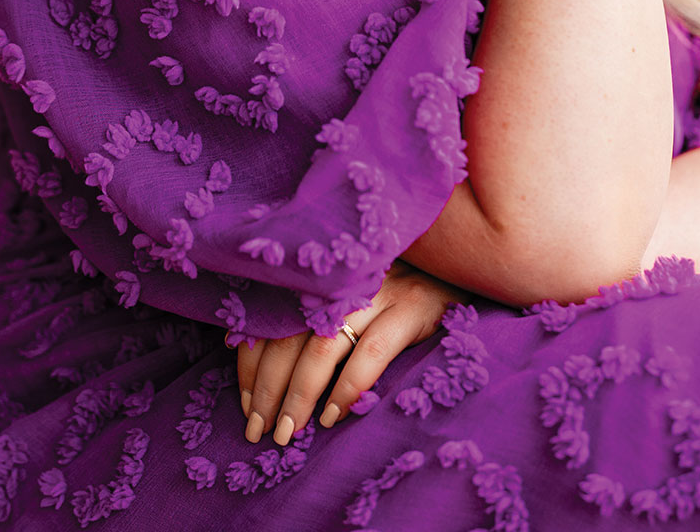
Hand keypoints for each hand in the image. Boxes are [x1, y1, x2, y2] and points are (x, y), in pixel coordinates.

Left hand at [233, 258, 471, 445]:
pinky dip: (347, 387)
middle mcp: (345, 278)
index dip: (251, 364)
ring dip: (299, 395)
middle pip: (289, 335)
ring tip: (287, 432)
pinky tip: (333, 416)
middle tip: (259, 430)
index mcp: (324, 274)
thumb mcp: (347, 297)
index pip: (270, 318)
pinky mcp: (413, 307)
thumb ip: (304, 316)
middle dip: (268, 388)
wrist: (464, 269)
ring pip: (323, 345)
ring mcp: (380, 290)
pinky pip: (372, 351)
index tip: (246, 406)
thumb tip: (235, 341)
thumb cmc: (396, 292)